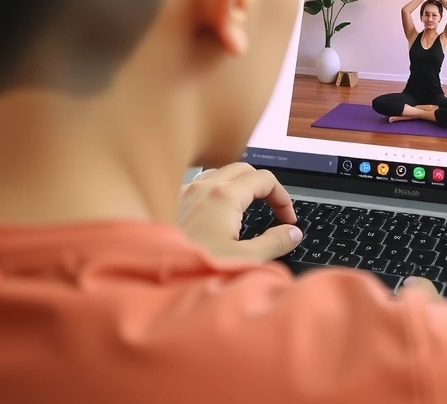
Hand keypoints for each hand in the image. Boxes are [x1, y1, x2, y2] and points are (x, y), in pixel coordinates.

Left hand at [176, 163, 301, 261]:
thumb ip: (274, 243)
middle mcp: (205, 187)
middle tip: (272, 210)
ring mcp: (187, 192)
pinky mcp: (176, 202)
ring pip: (222, 173)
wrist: (154, 276)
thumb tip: (292, 233)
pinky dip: (217, 190)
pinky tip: (218, 212)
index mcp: (225, 195)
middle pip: (245, 169)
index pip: (265, 179)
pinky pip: (202, 184)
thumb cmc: (195, 268)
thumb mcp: (244, 259)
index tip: (287, 219)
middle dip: (264, 187)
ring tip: (248, 208)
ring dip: (240, 185)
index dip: (282, 197)